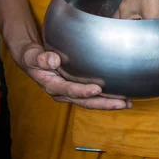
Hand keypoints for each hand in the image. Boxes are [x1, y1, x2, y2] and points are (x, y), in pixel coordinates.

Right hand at [16, 42, 131, 109]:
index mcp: (51, 86)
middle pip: (85, 101)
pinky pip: (93, 96)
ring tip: (127, 103)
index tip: (96, 89)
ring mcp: (71, 93)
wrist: (32, 60)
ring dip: (109, 103)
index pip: (68, 90)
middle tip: (121, 103)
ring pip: (91, 101)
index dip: (82, 91)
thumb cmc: (32, 57)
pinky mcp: (77, 89)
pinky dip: (107, 97)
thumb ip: (40, 58)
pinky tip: (121, 95)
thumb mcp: (31, 55)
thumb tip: (52, 60)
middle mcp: (62, 93)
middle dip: (104, 103)